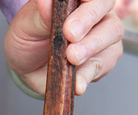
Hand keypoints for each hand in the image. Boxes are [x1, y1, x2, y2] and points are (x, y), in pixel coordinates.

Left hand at [5, 0, 123, 95]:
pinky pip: (103, 64)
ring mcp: (102, 35)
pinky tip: (78, 83)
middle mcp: (95, 12)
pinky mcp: (103, 60)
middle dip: (88, 20)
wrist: (27, 67)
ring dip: (91, 47)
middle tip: (70, 35)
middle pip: (104, 7)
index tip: (75, 10)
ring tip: (72, 58)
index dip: (87, 2)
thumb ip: (40, 14)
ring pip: (111, 34)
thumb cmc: (29, 38)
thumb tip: (45, 2)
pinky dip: (89, 74)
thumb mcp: (27, 25)